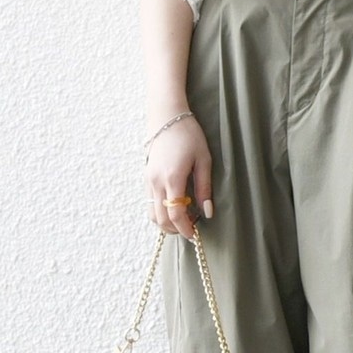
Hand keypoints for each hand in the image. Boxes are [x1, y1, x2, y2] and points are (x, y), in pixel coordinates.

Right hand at [145, 114, 213, 239]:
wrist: (167, 117)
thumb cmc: (189, 135)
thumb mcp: (204, 160)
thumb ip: (204, 188)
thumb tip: (207, 212)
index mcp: (172, 178)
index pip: (175, 214)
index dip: (184, 229)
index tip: (194, 235)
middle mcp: (156, 182)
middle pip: (161, 218)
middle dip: (175, 229)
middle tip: (191, 229)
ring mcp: (148, 180)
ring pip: (152, 213)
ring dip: (166, 222)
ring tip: (183, 220)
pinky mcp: (146, 176)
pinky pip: (150, 202)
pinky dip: (160, 211)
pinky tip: (174, 207)